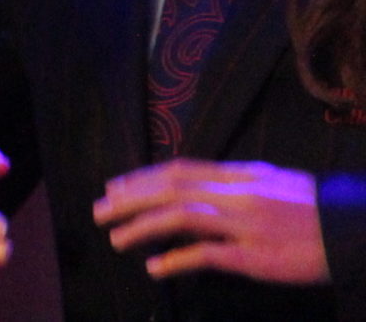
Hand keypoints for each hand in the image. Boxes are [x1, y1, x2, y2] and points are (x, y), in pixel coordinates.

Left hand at [96, 159, 328, 282]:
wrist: (355, 231)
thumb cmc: (315, 211)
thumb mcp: (272, 185)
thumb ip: (233, 185)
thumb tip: (195, 188)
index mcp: (240, 176)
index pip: (179, 171)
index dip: (142, 178)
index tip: (113, 187)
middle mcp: (238, 195)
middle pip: (171, 189)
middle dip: (129, 199)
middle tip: (99, 211)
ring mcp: (247, 225)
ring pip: (182, 216)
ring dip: (143, 227)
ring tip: (116, 238)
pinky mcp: (257, 257)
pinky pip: (208, 255)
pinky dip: (177, 260)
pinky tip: (155, 268)